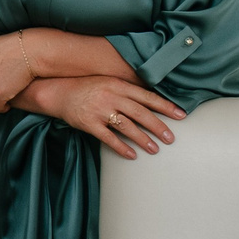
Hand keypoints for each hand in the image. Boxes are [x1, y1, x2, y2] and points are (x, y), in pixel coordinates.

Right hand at [17, 75, 182, 159]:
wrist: (57, 91)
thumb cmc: (86, 88)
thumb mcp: (108, 83)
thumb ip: (128, 91)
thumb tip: (152, 102)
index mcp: (118, 85)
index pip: (147, 97)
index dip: (165, 106)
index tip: (181, 115)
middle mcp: (111, 97)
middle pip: (140, 113)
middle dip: (158, 127)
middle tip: (171, 138)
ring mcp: (99, 110)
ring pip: (127, 127)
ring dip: (143, 139)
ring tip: (155, 149)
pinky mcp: (88, 123)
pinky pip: (108, 138)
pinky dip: (121, 147)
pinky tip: (132, 155)